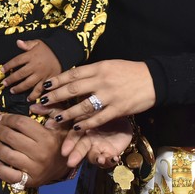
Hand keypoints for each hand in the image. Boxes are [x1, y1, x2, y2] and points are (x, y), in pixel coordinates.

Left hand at [0, 113, 70, 187]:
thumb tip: (32, 106)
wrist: (68, 166)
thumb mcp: (61, 123)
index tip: (0, 118)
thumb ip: (50, 110)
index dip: (8, 118)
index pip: (21, 124)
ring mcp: (34, 169)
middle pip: (12, 138)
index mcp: (47, 138)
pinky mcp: (30, 181)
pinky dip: (0, 169)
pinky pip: (9, 176)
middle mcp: (40, 153)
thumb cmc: (61, 142)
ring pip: (8, 155)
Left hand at [1, 39, 60, 97]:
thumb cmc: (48, 48)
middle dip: (11, 80)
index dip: (8, 66)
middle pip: (20, 74)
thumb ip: (27, 44)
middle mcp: (35, 66)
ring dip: (19, 88)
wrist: (63, 53)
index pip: (16, 61)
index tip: (2, 70)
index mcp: (31, 56)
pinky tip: (29, 99)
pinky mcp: (48, 80)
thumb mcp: (38, 43)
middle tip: (4, 84)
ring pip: (28, 83)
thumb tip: (18, 42)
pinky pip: (40, 89)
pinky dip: (34, 95)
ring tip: (13, 91)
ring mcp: (42, 74)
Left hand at [32, 59, 155, 130]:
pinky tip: (76, 128)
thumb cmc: (129, 71)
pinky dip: (86, 124)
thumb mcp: (109, 65)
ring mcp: (110, 95)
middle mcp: (102, 80)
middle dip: (55, 97)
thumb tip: (71, 77)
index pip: (72, 74)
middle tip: (41, 103)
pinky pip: (99, 118)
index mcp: (99, 67)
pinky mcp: (118, 108)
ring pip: (84, 106)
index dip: (56, 81)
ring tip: (55, 118)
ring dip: (67, 113)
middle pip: (73, 89)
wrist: (153, 79)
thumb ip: (92, 72)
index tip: (43, 86)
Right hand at [62, 116, 133, 168]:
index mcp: (82, 128)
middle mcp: (88, 140)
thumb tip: (65, 116)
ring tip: (100, 159)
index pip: (73, 136)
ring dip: (96, 159)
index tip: (64, 151)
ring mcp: (98, 148)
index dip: (69, 143)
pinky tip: (115, 158)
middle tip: (71, 163)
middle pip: (81, 148)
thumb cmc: (104, 112)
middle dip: (76, 155)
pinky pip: (108, 161)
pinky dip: (110, 161)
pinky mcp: (109, 154)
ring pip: (93, 156)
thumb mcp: (95, 110)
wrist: (122, 116)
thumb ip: (84, 115)